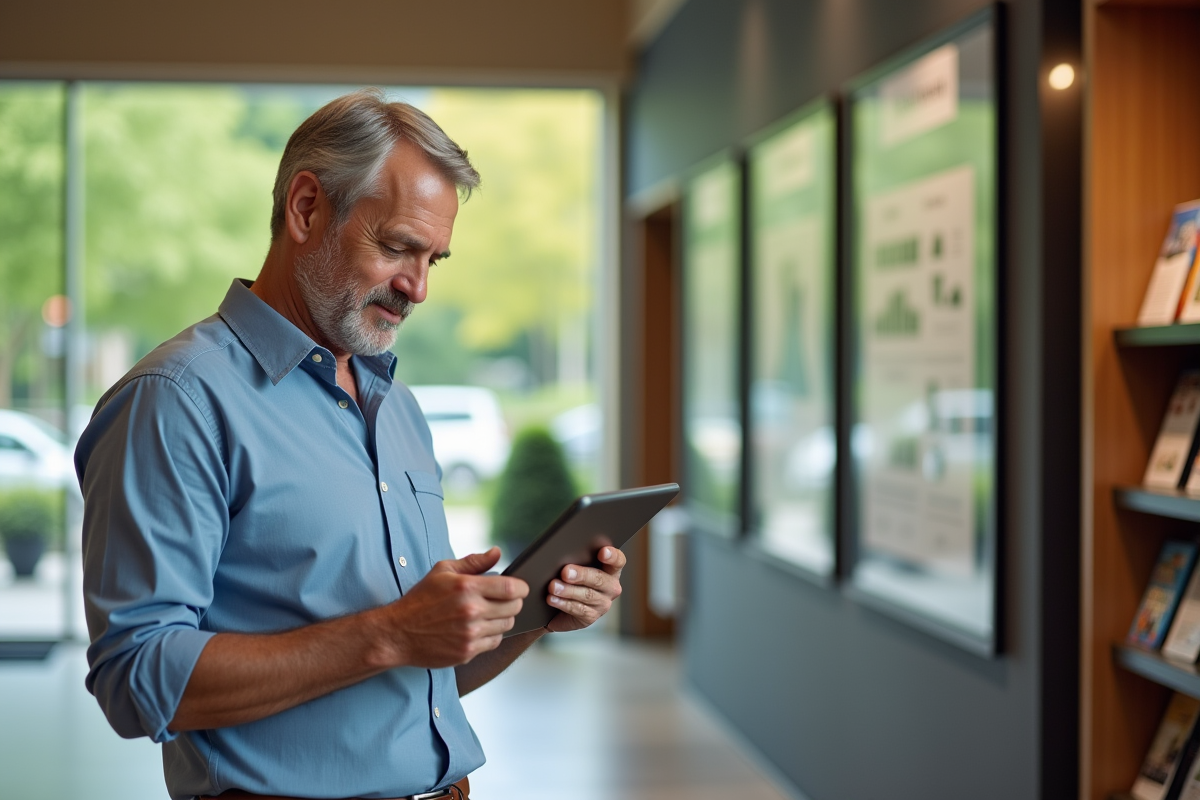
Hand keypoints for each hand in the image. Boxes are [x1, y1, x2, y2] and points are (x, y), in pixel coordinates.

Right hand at [379, 547, 527, 667]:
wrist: (398, 633)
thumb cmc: (420, 599)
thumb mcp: (443, 572)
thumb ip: (474, 561)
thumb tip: (497, 552)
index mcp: (466, 588)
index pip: (512, 588)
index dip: (521, 587)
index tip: (520, 587)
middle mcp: (471, 611)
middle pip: (514, 608)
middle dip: (514, 602)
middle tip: (504, 600)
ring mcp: (470, 634)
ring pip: (506, 625)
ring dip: (502, 618)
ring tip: (489, 613)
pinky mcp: (467, 652)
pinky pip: (494, 642)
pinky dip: (491, 634)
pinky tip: (479, 628)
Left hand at [544, 545, 624, 632]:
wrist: (559, 608)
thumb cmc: (570, 579)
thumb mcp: (575, 567)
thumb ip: (576, 559)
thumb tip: (562, 556)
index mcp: (610, 569)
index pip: (618, 561)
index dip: (612, 556)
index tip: (602, 552)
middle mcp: (611, 587)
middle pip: (599, 579)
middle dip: (582, 575)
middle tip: (565, 572)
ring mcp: (603, 603)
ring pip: (587, 595)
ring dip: (568, 590)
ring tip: (553, 586)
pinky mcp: (591, 617)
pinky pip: (578, 609)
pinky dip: (563, 603)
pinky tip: (552, 599)